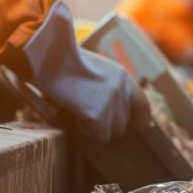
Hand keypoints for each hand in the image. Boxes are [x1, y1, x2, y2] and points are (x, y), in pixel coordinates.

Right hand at [22, 2, 134, 140]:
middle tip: (88, 113)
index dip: (139, 118)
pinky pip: (98, 135)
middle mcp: (123, 90)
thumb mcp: (94, 69)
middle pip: (123, 123)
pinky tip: (75, 114)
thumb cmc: (62, 62)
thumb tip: (110, 113)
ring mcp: (112, 103)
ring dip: (95, 127)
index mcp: (123, 76)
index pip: (143, 105)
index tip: (135, 125)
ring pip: (111, 132)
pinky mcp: (99, 116)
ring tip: (78, 111)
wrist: (49, 58)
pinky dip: (86, 129)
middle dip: (107, 123)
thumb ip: (107, 88)